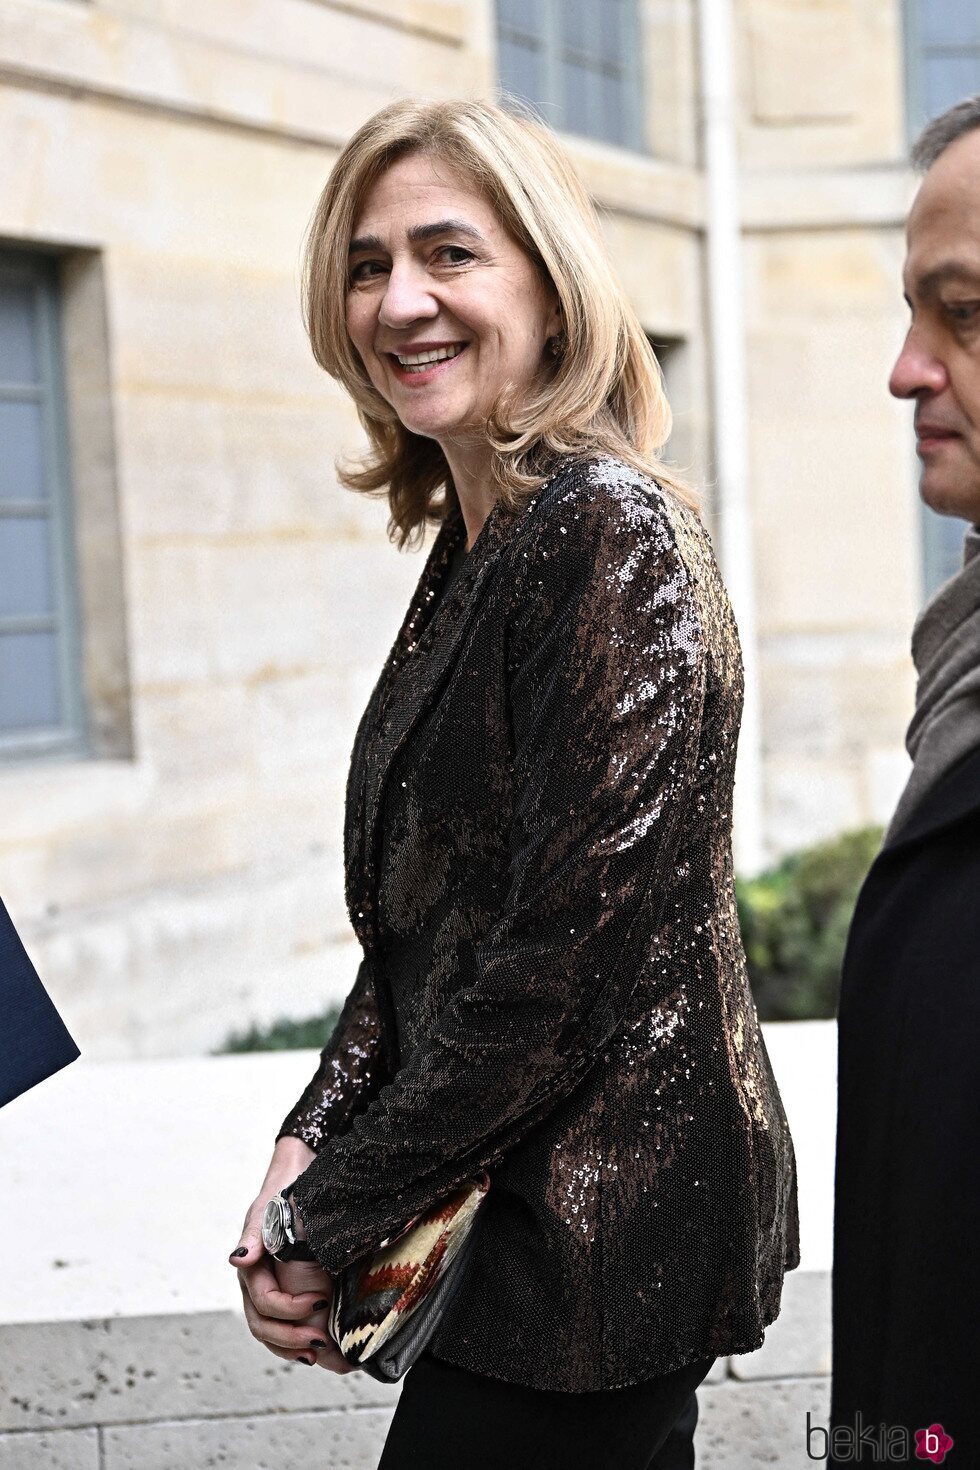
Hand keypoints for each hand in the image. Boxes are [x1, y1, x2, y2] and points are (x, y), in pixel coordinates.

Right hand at [230, 1137, 357, 1373]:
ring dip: (290, 1346)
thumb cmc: (280, 1191)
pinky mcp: (282, 1287)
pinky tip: (313, 1345)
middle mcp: (254, 1282)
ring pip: (268, 1330)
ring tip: (317, 1354)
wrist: (294, 1175)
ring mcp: (266, 1287)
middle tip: (321, 1343)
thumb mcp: (268, 1209)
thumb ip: (254, 1236)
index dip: (290, 1311)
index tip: (319, 1302)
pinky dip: (293, 1338)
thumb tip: (237, 1260)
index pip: (264, 1302)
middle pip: (262, 1325)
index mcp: (250, 1266)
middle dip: (290, 1338)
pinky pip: (280, 1323)